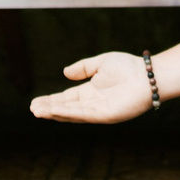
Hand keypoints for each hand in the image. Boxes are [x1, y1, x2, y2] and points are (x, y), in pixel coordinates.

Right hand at [29, 52, 154, 122]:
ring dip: (54, 113)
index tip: (35, 102)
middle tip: (32, 109)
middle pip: (66, 108)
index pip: (66, 98)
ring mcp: (98, 111)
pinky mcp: (105, 115)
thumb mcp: (100, 63)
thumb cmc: (128, 67)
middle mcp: (92, 103)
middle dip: (48, 109)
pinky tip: (54, 111)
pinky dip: (68, 113)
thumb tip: (65, 73)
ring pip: (72, 114)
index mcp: (90, 91)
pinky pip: (83, 115)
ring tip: (37, 111)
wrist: (148, 76)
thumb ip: (83, 68)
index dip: (51, 100)